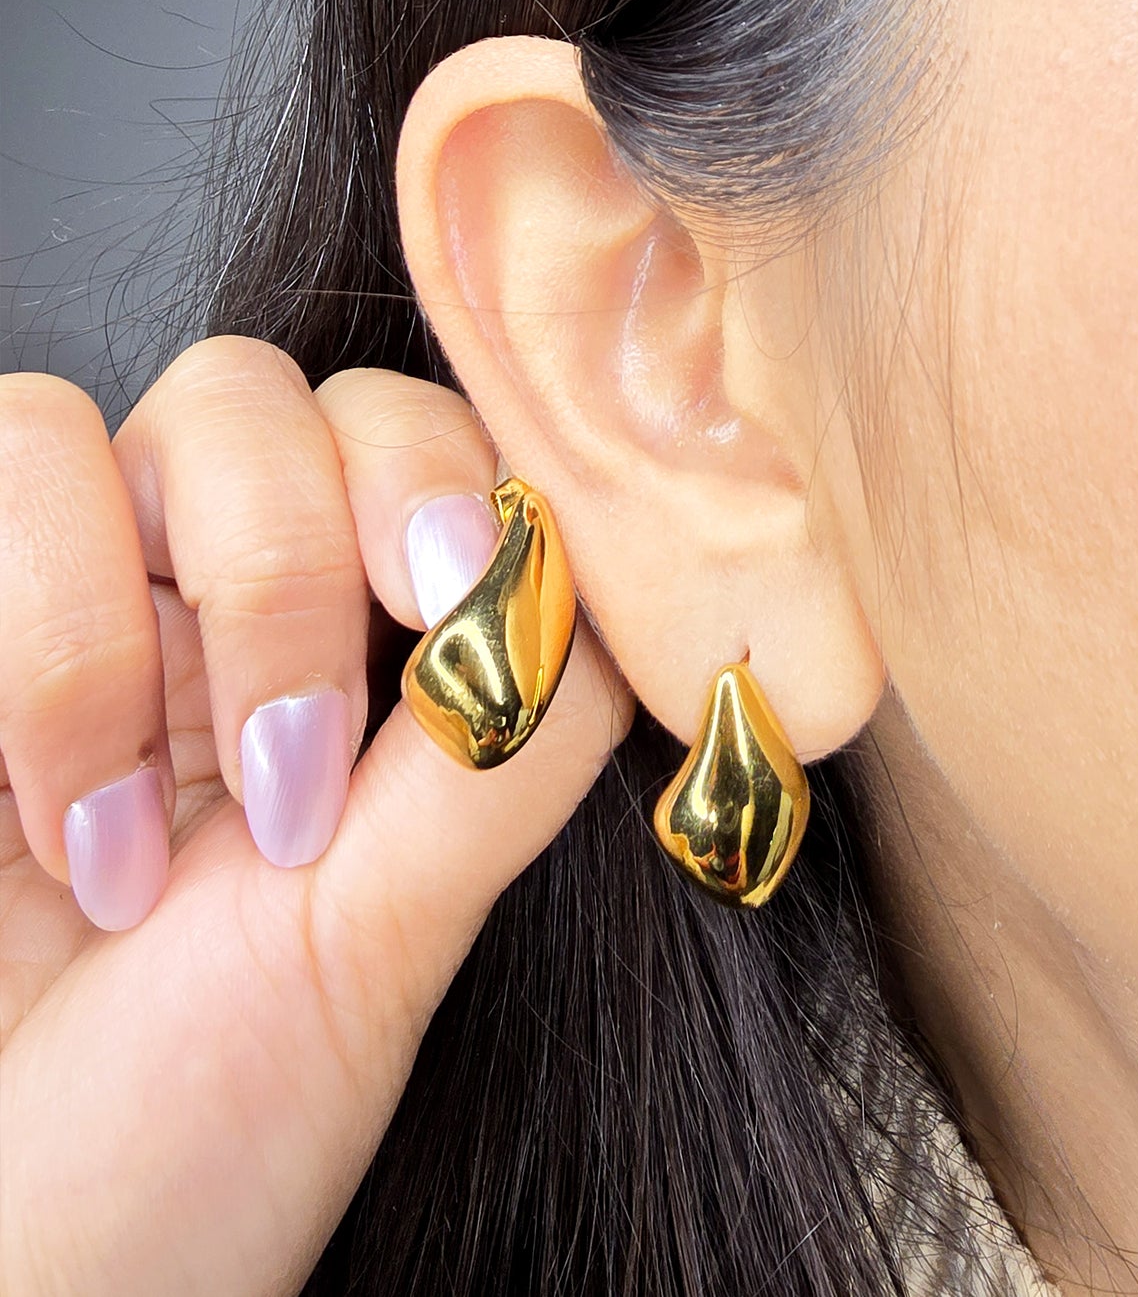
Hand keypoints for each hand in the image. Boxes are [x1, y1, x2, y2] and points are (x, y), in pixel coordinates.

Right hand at [0, 337, 630, 1296]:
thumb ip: (510, 735)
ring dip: (154, 631)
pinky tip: (58, 832)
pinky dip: (39, 641)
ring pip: (152, 417)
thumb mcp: (398, 927)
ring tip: (153, 851)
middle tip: (298, 761)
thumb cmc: (207, 1125)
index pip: (452, 454)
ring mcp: (104, 603)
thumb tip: (602, 577)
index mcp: (382, 669)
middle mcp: (247, 611)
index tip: (456, 595)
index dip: (463, 477)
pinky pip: (7, 462)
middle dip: (301, 561)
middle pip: (304, 401)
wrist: (22, 1258)